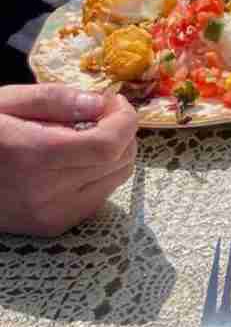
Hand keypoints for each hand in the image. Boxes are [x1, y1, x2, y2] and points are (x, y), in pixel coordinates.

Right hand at [0, 86, 137, 236]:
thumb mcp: (5, 102)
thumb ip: (54, 100)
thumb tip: (100, 103)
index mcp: (34, 155)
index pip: (108, 145)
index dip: (124, 121)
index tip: (116, 102)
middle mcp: (47, 192)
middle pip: (119, 162)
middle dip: (123, 133)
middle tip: (104, 114)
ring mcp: (52, 215)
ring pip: (115, 181)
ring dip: (114, 155)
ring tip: (89, 136)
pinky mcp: (52, 227)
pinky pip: (98, 198)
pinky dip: (100, 175)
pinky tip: (76, 161)